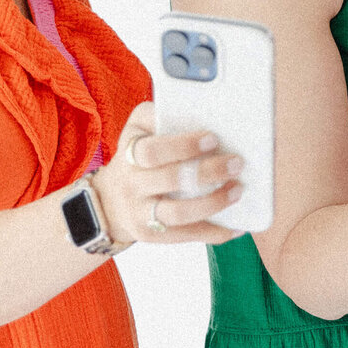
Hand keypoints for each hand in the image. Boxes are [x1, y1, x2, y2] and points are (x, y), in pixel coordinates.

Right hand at [92, 102, 243, 245]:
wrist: (109, 199)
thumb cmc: (137, 154)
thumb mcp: (138, 128)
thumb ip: (161, 116)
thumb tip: (202, 111)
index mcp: (129, 153)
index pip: (153, 151)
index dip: (183, 146)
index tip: (213, 138)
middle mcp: (131, 184)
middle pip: (171, 180)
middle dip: (208, 171)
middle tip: (237, 163)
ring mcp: (140, 213)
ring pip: (179, 214)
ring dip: (214, 203)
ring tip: (238, 190)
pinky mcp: (151, 236)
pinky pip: (186, 236)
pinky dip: (214, 232)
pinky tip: (236, 225)